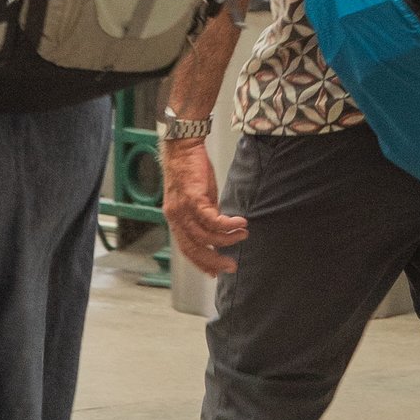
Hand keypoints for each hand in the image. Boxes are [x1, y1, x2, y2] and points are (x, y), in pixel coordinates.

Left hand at [162, 140, 246, 277]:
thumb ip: (206, 214)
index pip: (186, 249)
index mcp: (175, 219)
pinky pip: (212, 219)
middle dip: (214, 261)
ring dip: (227, 239)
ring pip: (205, 235)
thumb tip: (220, 229)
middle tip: (231, 266)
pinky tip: (240, 223)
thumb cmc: (191, 170)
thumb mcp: (199, 197)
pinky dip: (228, 224)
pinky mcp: (193, 197)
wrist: (182, 146)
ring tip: (243, 235)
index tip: (215, 273)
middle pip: (194, 248)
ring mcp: (182, 208)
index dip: (201, 263)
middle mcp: (175, 217)